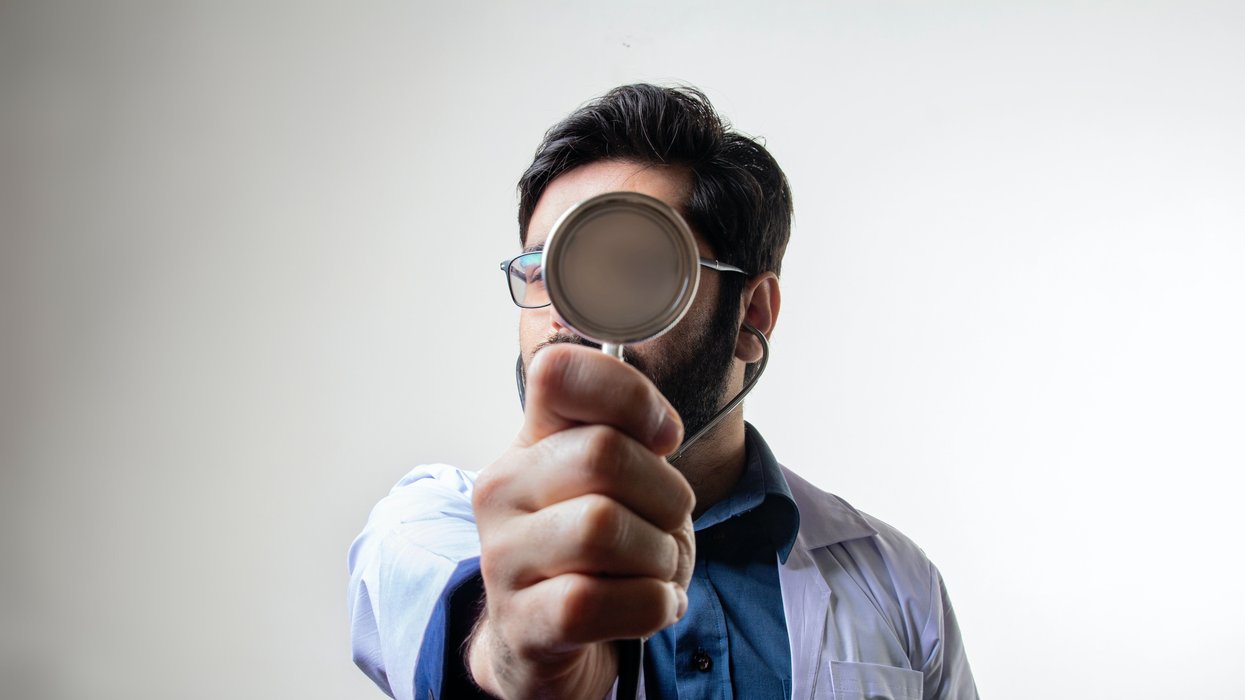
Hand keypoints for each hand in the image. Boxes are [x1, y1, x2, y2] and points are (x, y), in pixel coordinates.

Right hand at [468, 344, 695, 698]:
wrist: (546, 643)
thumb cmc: (598, 553)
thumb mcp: (620, 484)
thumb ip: (633, 439)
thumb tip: (658, 431)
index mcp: (531, 440)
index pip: (559, 372)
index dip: (630, 394)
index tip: (664, 436)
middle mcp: (503, 489)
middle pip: (604, 454)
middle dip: (666, 495)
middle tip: (668, 525)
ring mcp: (503, 557)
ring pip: (603, 527)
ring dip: (660, 555)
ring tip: (657, 570)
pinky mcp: (520, 623)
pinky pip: (597, 601)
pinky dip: (651, 606)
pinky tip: (653, 607)